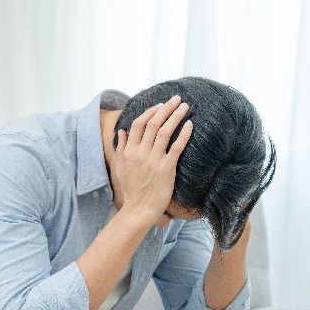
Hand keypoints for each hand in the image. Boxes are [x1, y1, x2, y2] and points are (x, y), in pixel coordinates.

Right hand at [114, 95, 192, 223]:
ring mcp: (153, 160)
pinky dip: (183, 134)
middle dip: (166, 108)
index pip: (138, 124)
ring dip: (176, 116)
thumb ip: (121, 148)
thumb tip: (122, 131)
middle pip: (153, 123)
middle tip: (176, 99)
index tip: (160, 105)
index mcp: (128, 152)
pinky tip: (190, 125)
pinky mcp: (166, 169)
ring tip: (185, 106)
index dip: (150, 112)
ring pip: (165, 132)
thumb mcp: (120, 168)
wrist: (138, 210)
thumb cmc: (131, 190)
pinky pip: (176, 147)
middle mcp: (140, 153)